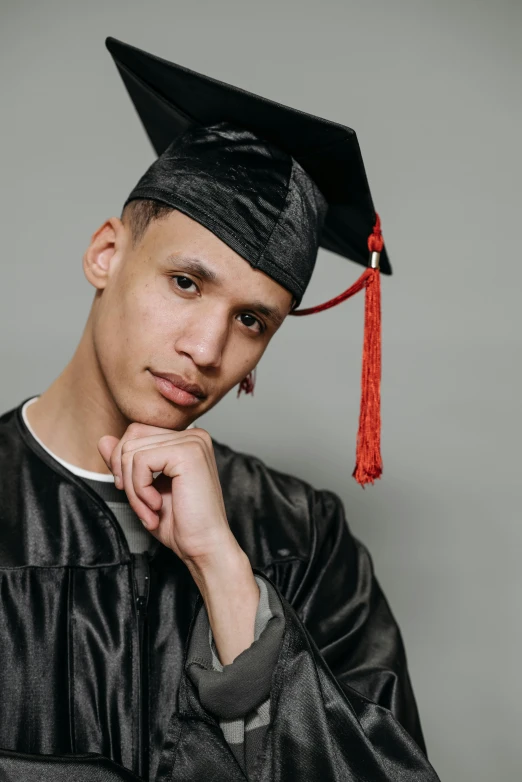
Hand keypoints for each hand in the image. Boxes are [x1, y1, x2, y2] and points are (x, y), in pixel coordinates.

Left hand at [97, 423, 236, 565]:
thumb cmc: (180, 523)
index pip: (136, 433)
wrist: (203, 546)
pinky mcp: (187, 452)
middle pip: (132, 440)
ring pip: (132, 452)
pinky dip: (140, 490)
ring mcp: (192, 441)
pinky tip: (157, 506)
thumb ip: (124, 463)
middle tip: (143, 508)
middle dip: (127, 479)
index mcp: (185, 440)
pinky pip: (141, 461)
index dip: (124, 464)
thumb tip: (103, 440)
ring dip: (134, 490)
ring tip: (151, 511)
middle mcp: (192, 435)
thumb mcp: (142, 489)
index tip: (136, 495)